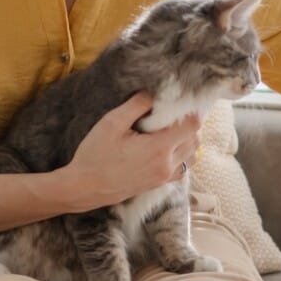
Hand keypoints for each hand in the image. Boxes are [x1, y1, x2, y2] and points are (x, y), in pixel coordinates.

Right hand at [59, 92, 200, 211]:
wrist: (85, 187)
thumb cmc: (95, 155)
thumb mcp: (111, 124)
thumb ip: (136, 106)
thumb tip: (154, 93)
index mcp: (158, 148)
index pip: (193, 125)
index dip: (189, 111)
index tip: (178, 103)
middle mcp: (167, 165)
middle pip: (196, 139)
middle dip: (188, 123)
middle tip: (171, 114)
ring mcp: (165, 177)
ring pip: (192, 154)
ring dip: (187, 140)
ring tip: (168, 130)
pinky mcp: (160, 184)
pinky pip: (183, 168)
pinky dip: (181, 155)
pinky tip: (164, 147)